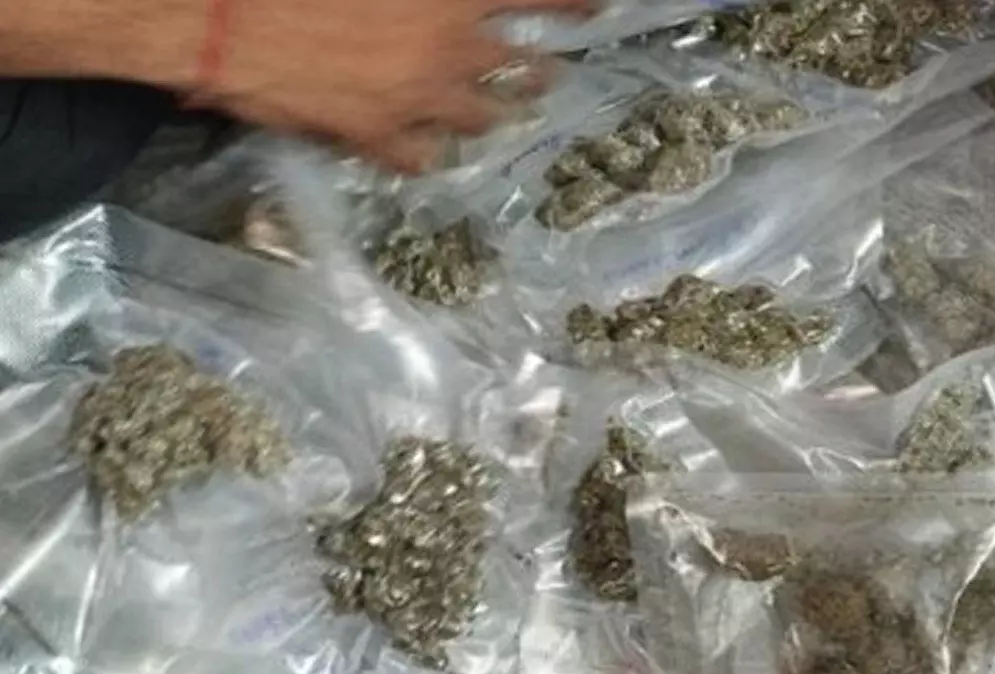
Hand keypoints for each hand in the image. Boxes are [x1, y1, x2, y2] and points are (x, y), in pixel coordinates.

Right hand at [200, 0, 590, 171]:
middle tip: (545, 73)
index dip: (576, 0)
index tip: (599, 6)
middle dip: (539, 72)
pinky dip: (424, 152)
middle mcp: (446, 50)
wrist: (216, 21)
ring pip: (481, 120)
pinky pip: (420, 158)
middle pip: (523, 70)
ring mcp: (414, 101)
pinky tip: (418, 148)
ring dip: (490, 112)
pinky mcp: (375, 138)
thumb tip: (452, 1)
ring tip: (490, 111)